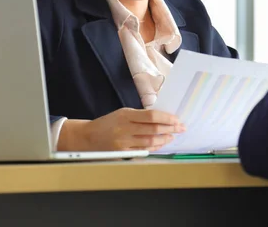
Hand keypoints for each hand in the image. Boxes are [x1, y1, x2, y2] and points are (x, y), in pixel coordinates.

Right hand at [58, 108, 185, 151]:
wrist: (87, 137)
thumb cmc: (108, 123)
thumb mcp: (122, 113)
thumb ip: (139, 116)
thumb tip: (161, 118)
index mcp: (126, 115)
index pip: (151, 116)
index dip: (166, 118)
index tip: (176, 119)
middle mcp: (125, 128)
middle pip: (153, 129)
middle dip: (170, 128)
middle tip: (180, 128)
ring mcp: (124, 142)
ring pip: (150, 141)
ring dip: (164, 139)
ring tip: (172, 136)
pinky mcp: (122, 152)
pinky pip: (142, 150)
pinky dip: (154, 147)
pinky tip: (161, 144)